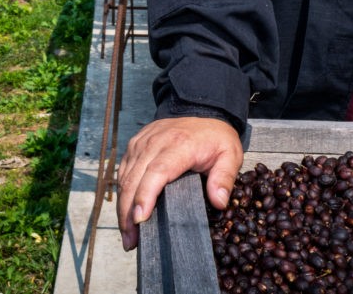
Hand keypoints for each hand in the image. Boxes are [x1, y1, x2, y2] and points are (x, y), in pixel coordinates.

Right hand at [116, 116, 242, 250]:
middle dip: (128, 212)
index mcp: (180, 144)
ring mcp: (142, 142)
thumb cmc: (215, 138)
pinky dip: (122, 194)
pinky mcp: (135, 145)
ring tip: (128, 236)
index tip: (139, 219)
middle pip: (135, 179)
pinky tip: (126, 213)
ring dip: (122, 208)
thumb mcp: (230, 155)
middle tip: (131, 241)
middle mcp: (156, 141)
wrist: (201, 110)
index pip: (157, 171)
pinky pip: (123, 171)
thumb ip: (225, 178)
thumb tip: (219, 202)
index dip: (145, 195)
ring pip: (125, 177)